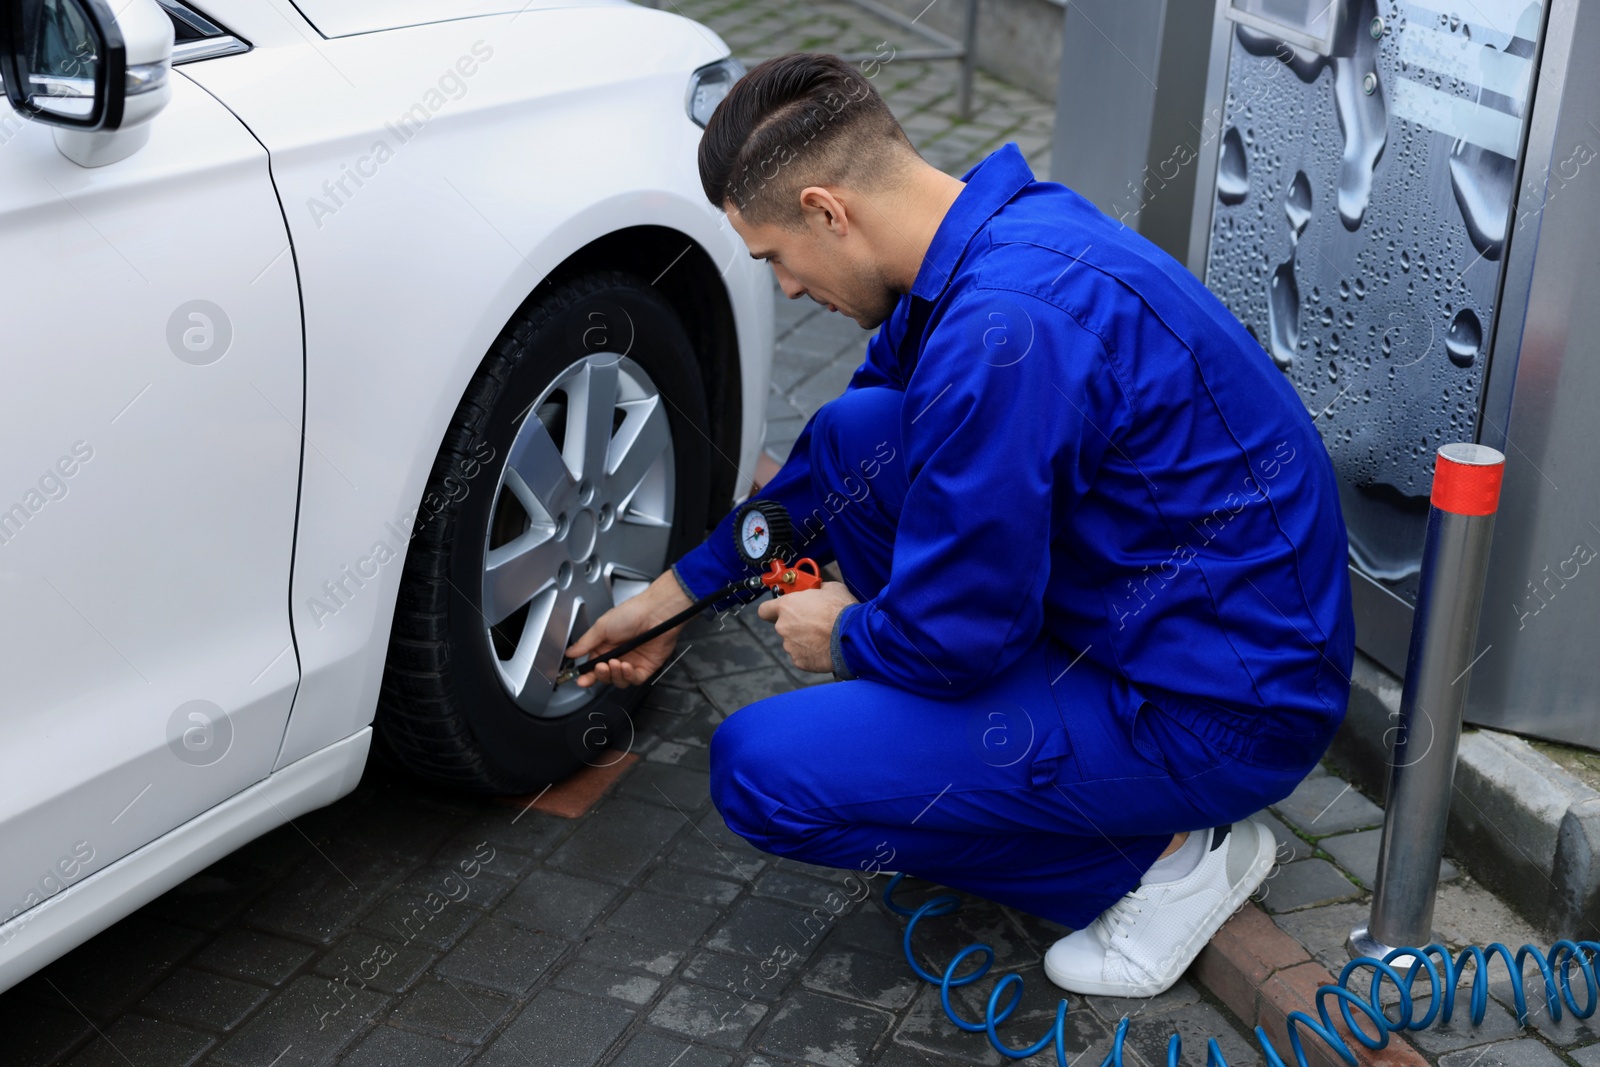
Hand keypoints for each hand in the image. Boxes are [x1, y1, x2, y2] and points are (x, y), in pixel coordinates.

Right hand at [564, 570, 693, 688]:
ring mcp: (633, 662)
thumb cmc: (631, 613)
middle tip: (601, 667)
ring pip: (619, 680)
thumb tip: (570, 653)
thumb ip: (585, 643)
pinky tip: (627, 667)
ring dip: (615, 675)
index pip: (593, 666)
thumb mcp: (602, 626)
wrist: (655, 612)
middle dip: (601, 675)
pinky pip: (635, 680)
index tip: (581, 680)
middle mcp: (619, 655)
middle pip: (606, 676)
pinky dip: (629, 676)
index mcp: (606, 646)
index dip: (587, 675)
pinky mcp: (647, 667)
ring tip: (615, 663)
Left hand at [758, 580, 858, 673]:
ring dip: (804, 639)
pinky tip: (824, 648)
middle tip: (814, 623)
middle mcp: (783, 627)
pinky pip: (802, 656)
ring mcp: (790, 646)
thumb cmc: (842, 610)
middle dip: (796, 625)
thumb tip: (817, 591)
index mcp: (786, 606)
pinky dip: (811, 653)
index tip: (780, 611)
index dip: (772, 610)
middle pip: (783, 626)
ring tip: (823, 636)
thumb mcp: (830, 588)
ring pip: (793, 642)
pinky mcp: (799, 661)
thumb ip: (816, 590)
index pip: (764, 610)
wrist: (853, 636)